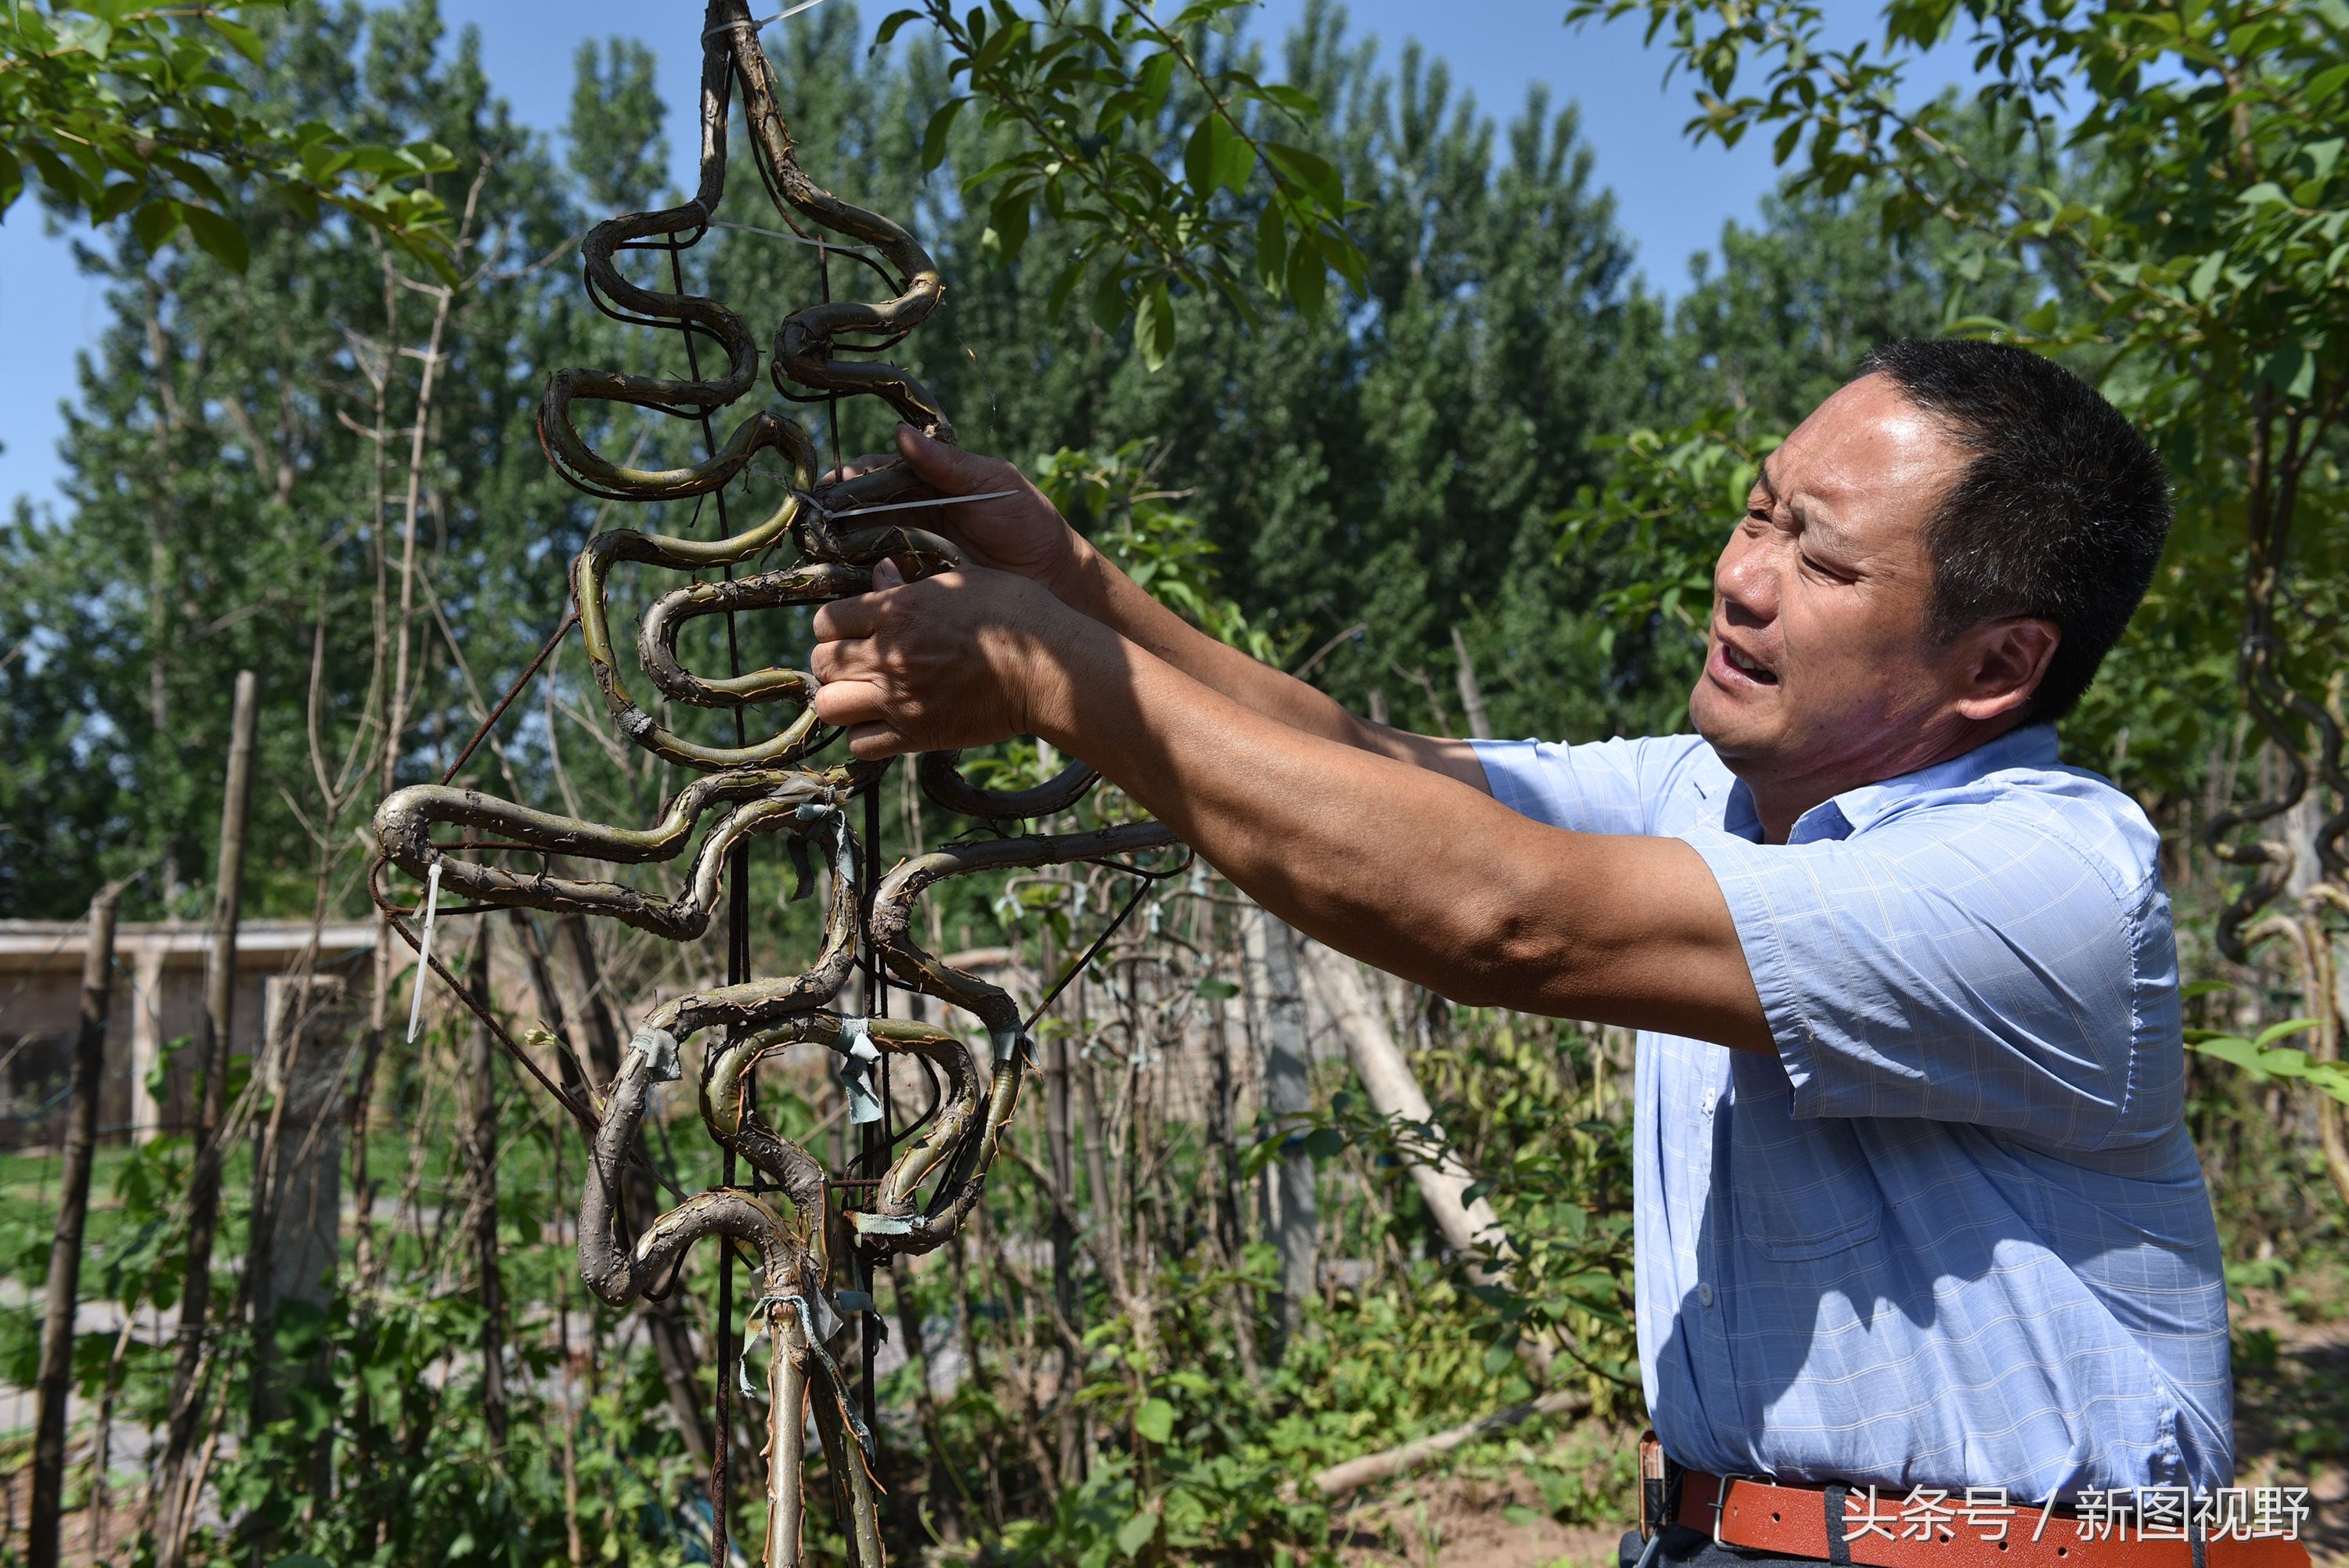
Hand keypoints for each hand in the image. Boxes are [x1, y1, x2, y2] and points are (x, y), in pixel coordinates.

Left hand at [809, 558, 1098, 758]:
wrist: (1047, 671)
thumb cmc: (1016, 617)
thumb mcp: (962, 581)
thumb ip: (913, 582)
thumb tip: (880, 574)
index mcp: (899, 610)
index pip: (827, 620)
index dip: (835, 624)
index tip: (851, 628)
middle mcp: (890, 655)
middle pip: (821, 662)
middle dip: (832, 660)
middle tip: (854, 661)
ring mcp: (900, 698)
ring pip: (829, 705)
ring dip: (840, 698)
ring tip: (861, 693)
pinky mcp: (916, 734)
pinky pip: (859, 744)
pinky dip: (862, 735)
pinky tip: (881, 722)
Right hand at [826, 426, 1089, 596]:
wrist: (1056, 579)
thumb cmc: (1029, 523)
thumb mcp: (992, 484)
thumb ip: (948, 464)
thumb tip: (900, 436)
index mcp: (933, 482)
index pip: (882, 473)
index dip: (854, 478)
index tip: (830, 486)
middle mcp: (919, 513)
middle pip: (867, 508)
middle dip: (839, 512)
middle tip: (816, 521)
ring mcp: (920, 548)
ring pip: (869, 542)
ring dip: (845, 545)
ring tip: (822, 550)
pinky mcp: (924, 583)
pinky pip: (887, 577)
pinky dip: (867, 577)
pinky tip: (848, 580)